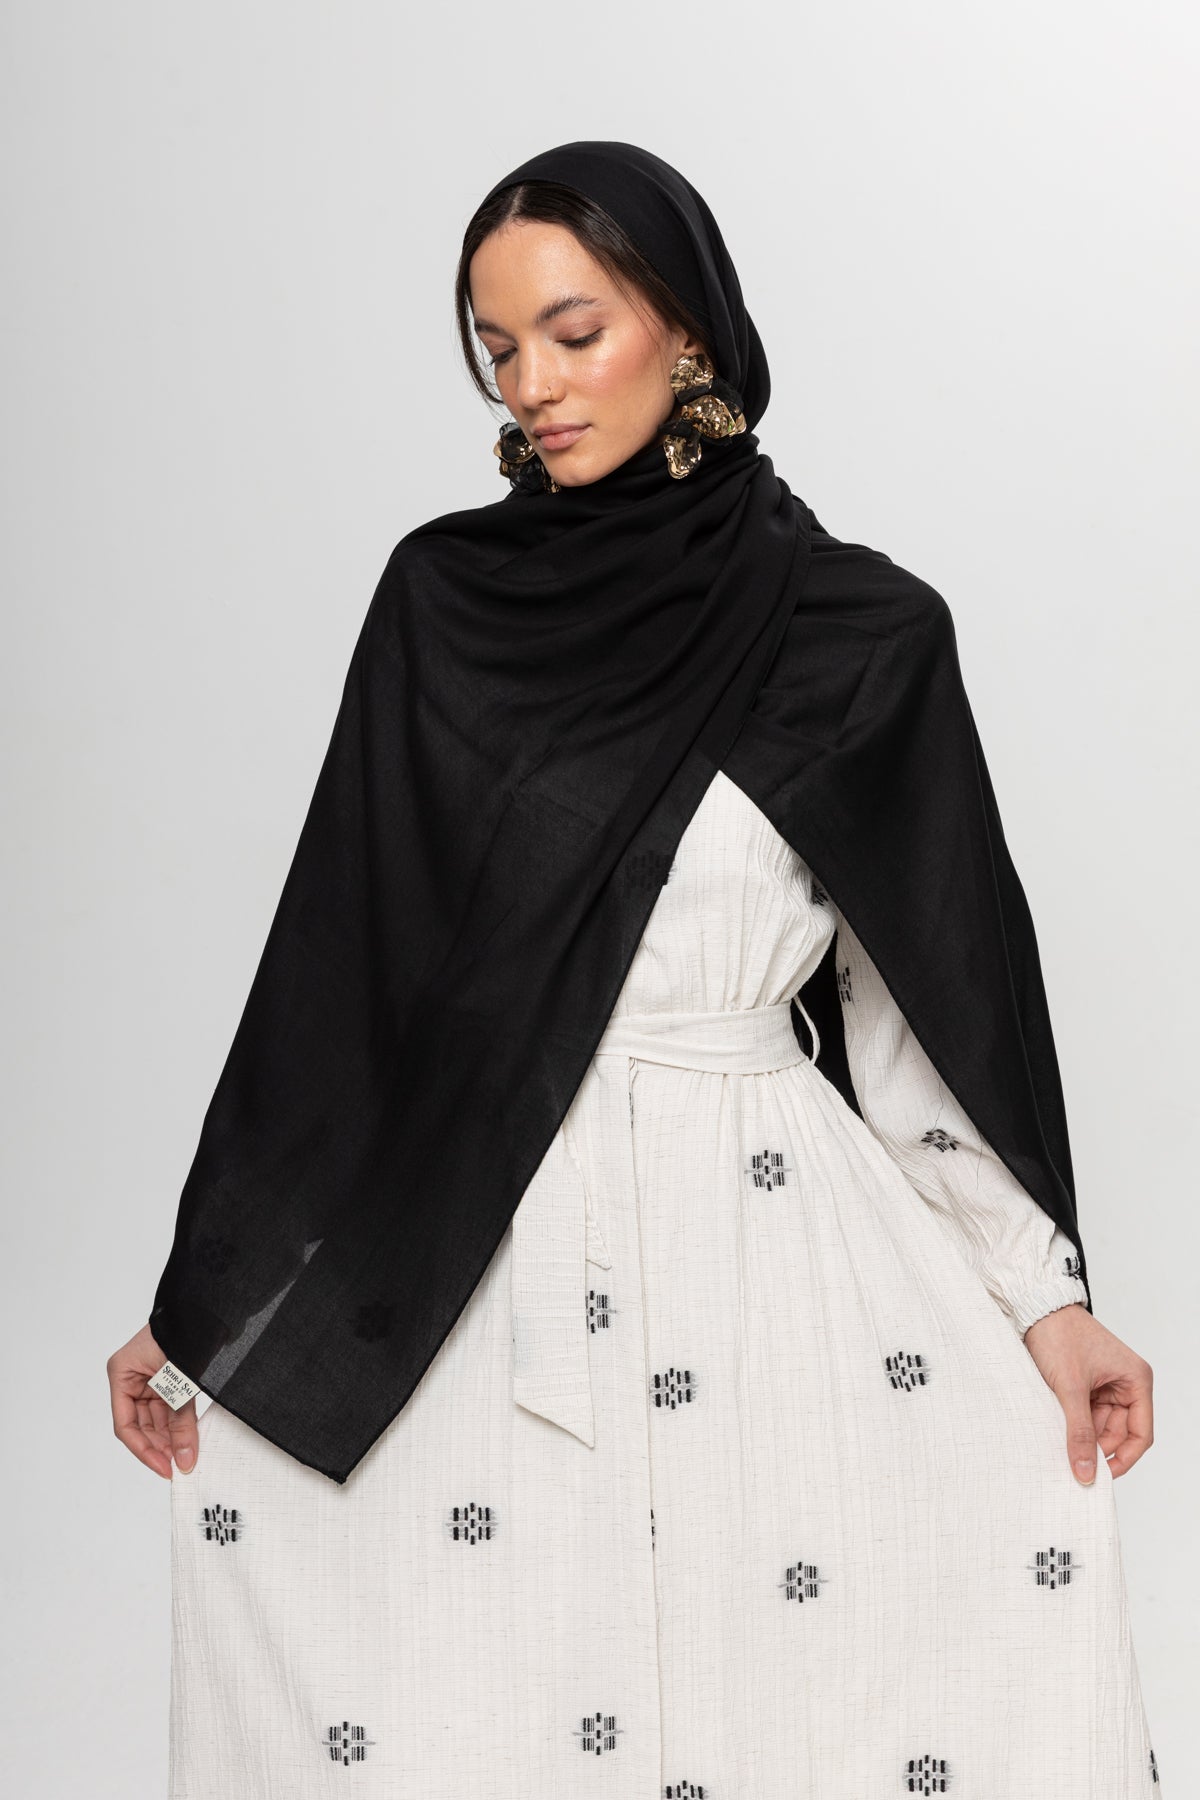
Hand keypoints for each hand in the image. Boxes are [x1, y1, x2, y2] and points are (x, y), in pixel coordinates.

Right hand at [107, 1322, 199, 1478]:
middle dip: (160, 1446)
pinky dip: (180, 1425)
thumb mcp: (180, 1383)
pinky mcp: (170, 1379)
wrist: (212, 1306)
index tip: (164, 1468)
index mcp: (122, 1373)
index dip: (144, 1450)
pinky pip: (171, 1409)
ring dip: (171, 1438)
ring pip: (157, 1420)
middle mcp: (132, 1377)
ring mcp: (151, 1379)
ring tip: (187, 1457)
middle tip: (179, 1466)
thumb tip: (185, 1460)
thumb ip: (181, 1422)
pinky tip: (190, 1441)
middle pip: (141, 1425)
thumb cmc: (187, 1333)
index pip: (125, 1424)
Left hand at [1022, 1302, 1153, 1483]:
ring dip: (1083, 1435)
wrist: (1034, 1308)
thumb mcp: (1070, 1388)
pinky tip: (1057, 1429)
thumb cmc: (1059, 1335)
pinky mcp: (1087, 1384)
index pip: (1141, 1434)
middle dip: (1098, 1448)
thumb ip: (1079, 1432)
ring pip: (1100, 1426)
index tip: (1101, 1477)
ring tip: (1059, 1441)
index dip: (1124, 1459)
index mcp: (1136, 1380)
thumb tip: (1085, 1471)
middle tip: (1073, 1464)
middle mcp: (1126, 1383)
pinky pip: (1086, 1415)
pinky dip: (1073, 1424)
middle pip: (1119, 1433)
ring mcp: (1106, 1384)